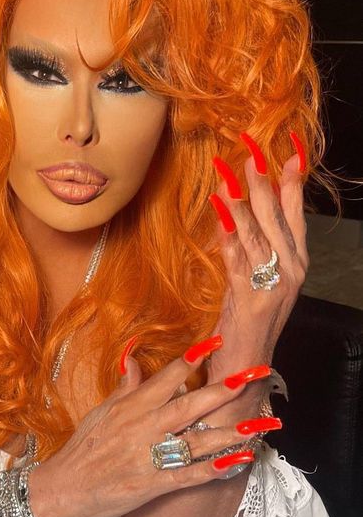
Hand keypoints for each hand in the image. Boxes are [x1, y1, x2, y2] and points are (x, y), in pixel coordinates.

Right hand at [28, 339, 271, 516]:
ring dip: (231, 431)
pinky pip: (190, 476)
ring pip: (197, 440)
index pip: (168, 376)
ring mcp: (150, 456)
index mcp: (132, 406)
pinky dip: (215, 468)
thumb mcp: (103, 410)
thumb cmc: (84, 446)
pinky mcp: (153, 485)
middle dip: (224, 389)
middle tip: (253, 374)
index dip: (194, 357)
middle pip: (190, 404)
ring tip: (261, 422)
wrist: (64, 488)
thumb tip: (133, 356)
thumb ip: (126, 386)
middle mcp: (143, 427)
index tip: (218, 340)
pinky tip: (239, 459)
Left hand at [207, 131, 308, 378]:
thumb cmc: (248, 320)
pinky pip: (237, 256)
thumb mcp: (257, 278)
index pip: (297, 214)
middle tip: (251, 149)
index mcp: (296, 263)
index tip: (288, 150)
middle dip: (264, 181)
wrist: (247, 367)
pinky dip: (229, 231)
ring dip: (243, 198)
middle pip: (277, 217)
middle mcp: (291, 270)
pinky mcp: (250, 296)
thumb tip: (239, 211)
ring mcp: (273, 283)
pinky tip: (220, 210)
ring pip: (258, 232)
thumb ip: (253, 247)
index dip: (292, 182)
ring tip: (231, 170)